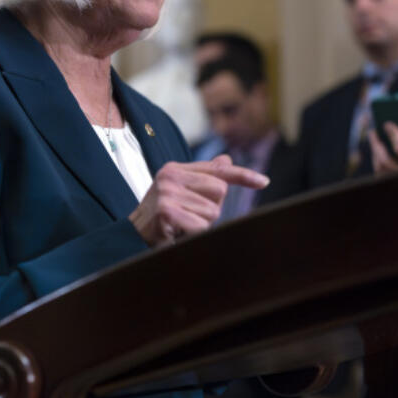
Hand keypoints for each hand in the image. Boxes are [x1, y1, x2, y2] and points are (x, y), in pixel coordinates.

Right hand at [130, 155, 269, 245]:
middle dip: (210, 209)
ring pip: (211, 212)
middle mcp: (171, 176)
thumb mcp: (182, 192)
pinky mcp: (167, 210)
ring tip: (181, 225)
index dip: (243, 175)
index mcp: (177, 169)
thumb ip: (204, 178)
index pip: (218, 170)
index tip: (264, 182)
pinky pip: (200, 226)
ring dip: (201, 224)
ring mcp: (168, 192)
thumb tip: (226, 160)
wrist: (133, 237)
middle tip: (188, 216)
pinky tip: (177, 232)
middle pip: (220, 192)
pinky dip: (193, 234)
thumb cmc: (162, 217)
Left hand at [368, 122, 397, 173]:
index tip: (387, 124)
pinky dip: (379, 169)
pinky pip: (383, 182)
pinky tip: (380, 159)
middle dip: (377, 145)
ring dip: (376, 157)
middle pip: (385, 161)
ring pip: (381, 173)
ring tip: (376, 144)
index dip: (393, 134)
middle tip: (373, 132)